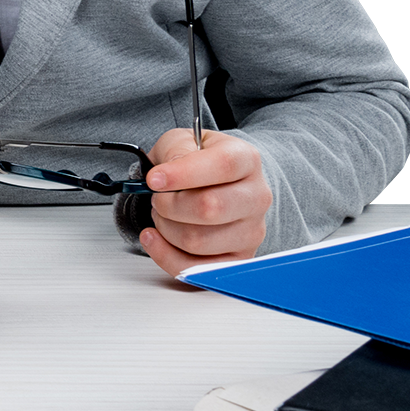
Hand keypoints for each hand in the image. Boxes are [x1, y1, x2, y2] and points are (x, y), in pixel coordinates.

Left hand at [138, 129, 271, 276]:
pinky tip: (156, 238)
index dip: (183, 174)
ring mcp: (250, 232)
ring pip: (197, 241)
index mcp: (246, 160)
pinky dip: (166, 255)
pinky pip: (196, 269)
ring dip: (166, 228)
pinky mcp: (238, 260)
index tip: (154, 179)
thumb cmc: (199, 163)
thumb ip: (175, 149)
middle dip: (168, 204)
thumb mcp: (183, 140)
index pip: (222, 166)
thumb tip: (166, 176)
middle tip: (157, 197)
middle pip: (209, 208)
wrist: (218, 184)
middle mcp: (256, 197)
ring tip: (163, 214)